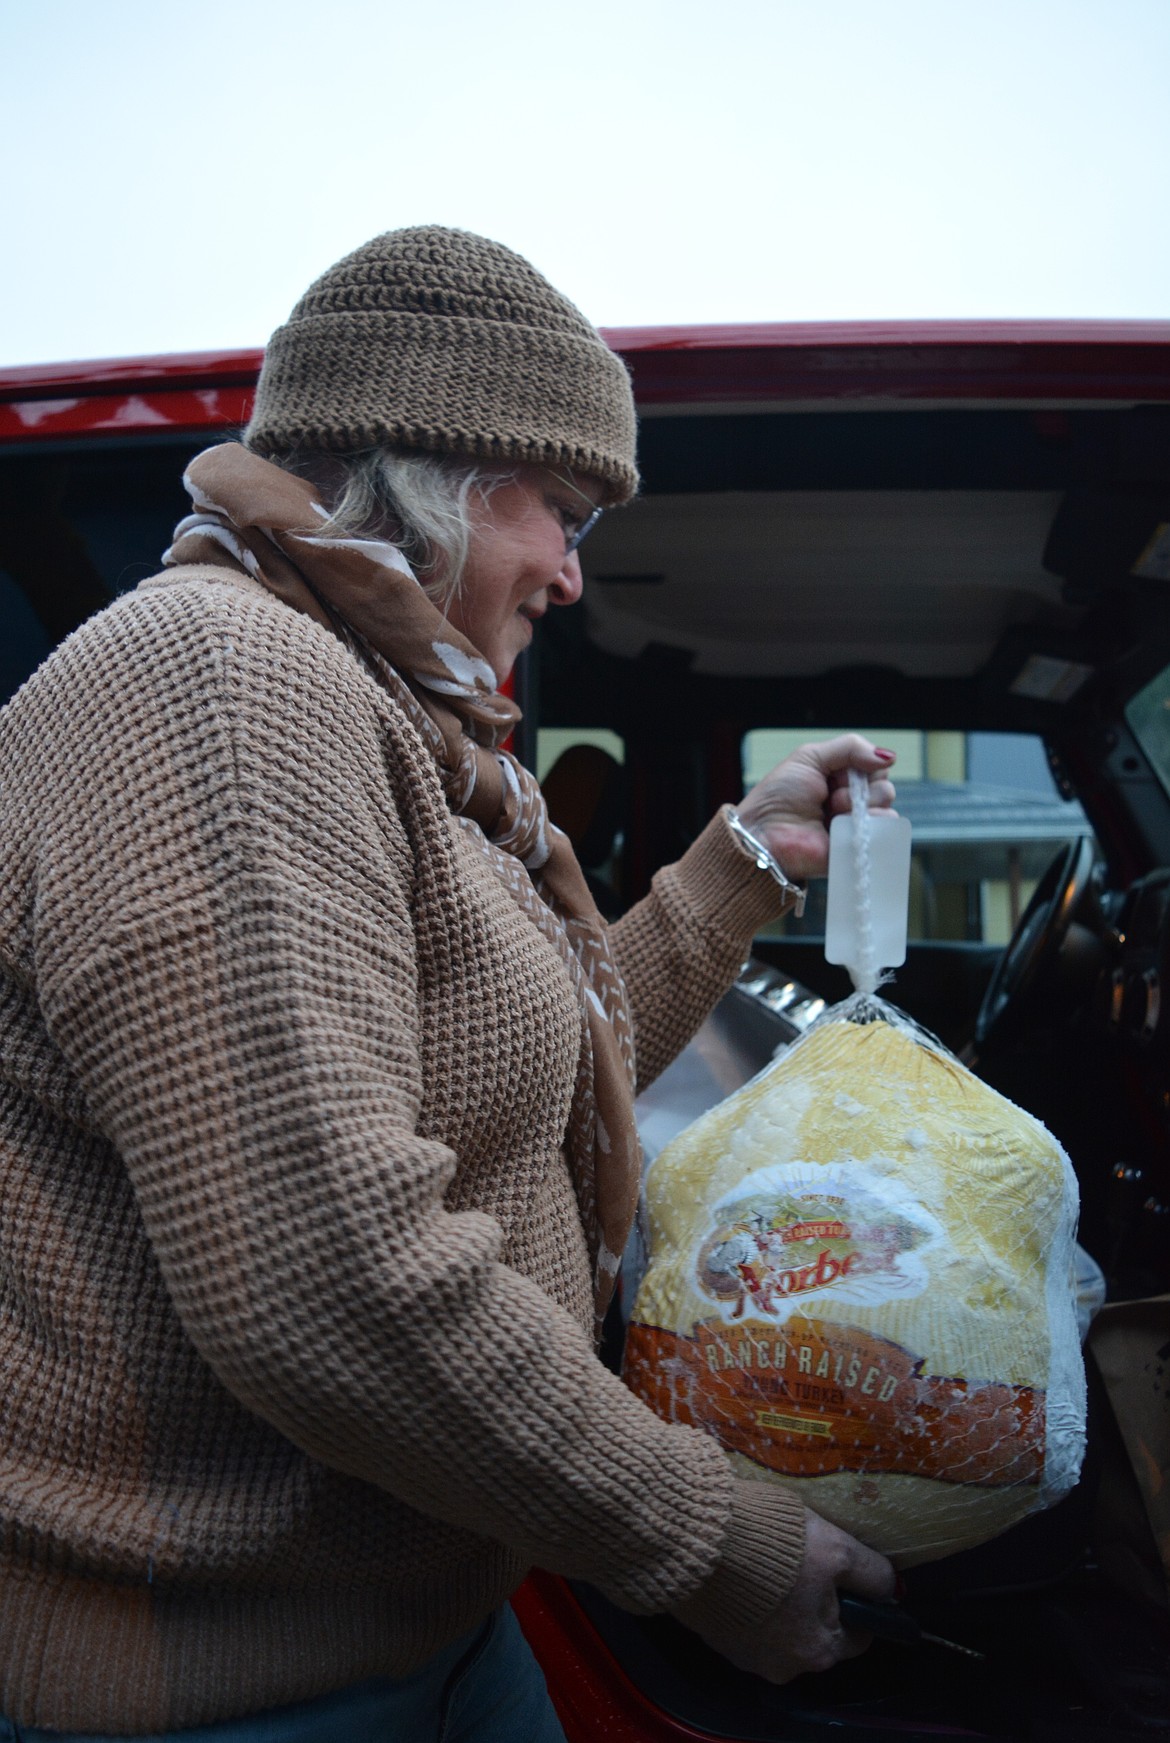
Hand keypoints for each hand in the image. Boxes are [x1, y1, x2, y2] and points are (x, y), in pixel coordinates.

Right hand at [714, 1509, 895, 1683]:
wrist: (699, 1538)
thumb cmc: (776, 1547)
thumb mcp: (838, 1549)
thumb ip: (872, 1572)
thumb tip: (893, 1590)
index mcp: (818, 1653)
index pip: (856, 1634)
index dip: (855, 1599)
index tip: (841, 1569)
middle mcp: (782, 1667)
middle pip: (815, 1631)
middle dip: (814, 1598)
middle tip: (803, 1557)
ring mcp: (744, 1655)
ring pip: (779, 1626)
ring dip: (780, 1598)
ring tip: (769, 1556)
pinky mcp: (715, 1636)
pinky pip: (746, 1619)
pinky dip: (750, 1597)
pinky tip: (744, 1566)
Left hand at [736, 734, 895, 883]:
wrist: (765, 833)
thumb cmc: (778, 796)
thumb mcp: (810, 757)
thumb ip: (850, 748)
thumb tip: (889, 757)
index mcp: (840, 778)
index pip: (873, 766)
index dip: (863, 766)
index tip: (836, 774)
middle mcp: (851, 801)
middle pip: (884, 785)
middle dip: (859, 788)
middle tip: (830, 798)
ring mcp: (855, 824)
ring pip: (887, 806)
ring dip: (861, 805)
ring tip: (832, 813)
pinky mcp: (856, 846)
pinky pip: (886, 831)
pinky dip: (873, 823)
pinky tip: (847, 824)